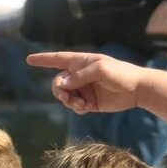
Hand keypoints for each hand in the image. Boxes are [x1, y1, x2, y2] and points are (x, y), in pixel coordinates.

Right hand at [25, 51, 145, 114]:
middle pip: (58, 82)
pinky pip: (74, 106)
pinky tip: (86, 108)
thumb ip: (80, 76)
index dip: (43, 59)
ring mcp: (84, 89)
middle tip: (66, 97)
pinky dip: (76, 108)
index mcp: (81, 62)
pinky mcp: (89, 102)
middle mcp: (79, 75)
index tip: (29, 60)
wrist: (137, 89)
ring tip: (81, 105)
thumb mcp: (100, 69)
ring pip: (65, 96)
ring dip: (68, 101)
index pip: (58, 59)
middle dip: (59, 90)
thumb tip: (64, 83)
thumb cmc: (121, 73)